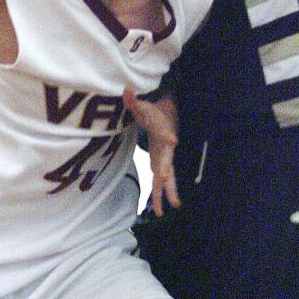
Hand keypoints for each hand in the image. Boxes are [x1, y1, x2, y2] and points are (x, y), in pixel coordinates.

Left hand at [123, 86, 179, 217]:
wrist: (167, 119)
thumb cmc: (153, 113)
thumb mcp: (142, 106)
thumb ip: (133, 99)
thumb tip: (126, 88)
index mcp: (163, 130)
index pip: (166, 132)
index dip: (168, 136)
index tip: (172, 140)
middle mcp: (167, 147)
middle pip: (168, 159)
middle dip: (166, 168)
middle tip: (164, 176)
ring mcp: (166, 158)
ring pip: (167, 176)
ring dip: (166, 192)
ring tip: (165, 209)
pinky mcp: (162, 165)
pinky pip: (162, 182)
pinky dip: (160, 194)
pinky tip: (160, 210)